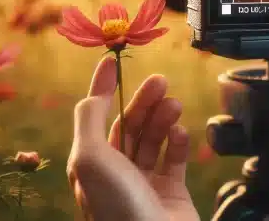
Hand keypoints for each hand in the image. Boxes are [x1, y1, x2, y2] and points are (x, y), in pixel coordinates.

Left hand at [67, 57, 198, 220]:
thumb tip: (97, 89)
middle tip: (161, 81)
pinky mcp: (171, 192)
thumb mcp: (89, 158)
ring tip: (173, 104)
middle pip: (129, 125)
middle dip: (143, 100)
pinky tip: (180, 133)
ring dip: (162, 118)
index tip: (114, 62)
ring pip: (153, 139)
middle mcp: (115, 172)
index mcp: (89, 164)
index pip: (96, 116)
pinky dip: (177, 142)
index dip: (104, 88)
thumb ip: (89, 120)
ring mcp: (144, 182)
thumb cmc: (117, 205)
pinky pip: (174, 159)